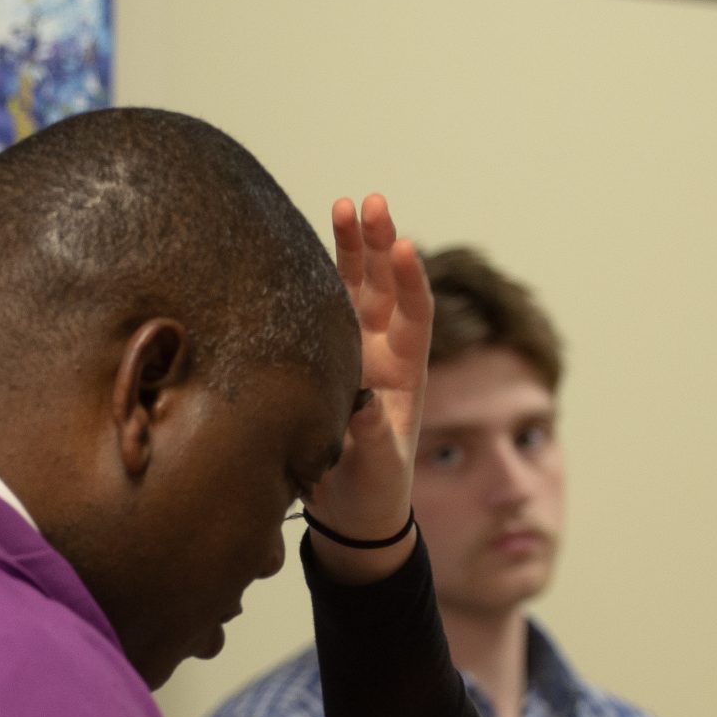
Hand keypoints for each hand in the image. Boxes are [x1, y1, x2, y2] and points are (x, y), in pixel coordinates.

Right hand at [308, 195, 430, 578]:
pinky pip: (322, 306)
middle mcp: (383, 352)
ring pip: (355, 287)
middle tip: (372, 203)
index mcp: (406, 374)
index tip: (404, 247)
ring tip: (344, 204)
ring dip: (351, 247)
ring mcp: (355, 349)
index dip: (410, 281)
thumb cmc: (372, 495)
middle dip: (380, 244)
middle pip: (386, 287)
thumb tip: (366, 402)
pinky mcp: (325, 355)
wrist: (351, 513)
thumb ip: (373, 438)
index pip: (415, 316)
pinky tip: (300, 243)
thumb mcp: (376, 471)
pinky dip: (316, 275)